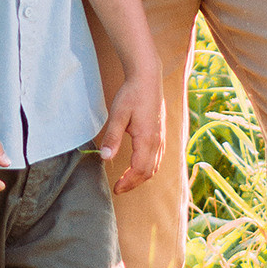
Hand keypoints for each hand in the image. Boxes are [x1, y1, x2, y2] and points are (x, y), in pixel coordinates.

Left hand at [95, 62, 162, 192]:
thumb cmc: (132, 94)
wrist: (148, 78)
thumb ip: (112, 138)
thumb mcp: (118, 115)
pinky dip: (148, 167)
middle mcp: (157, 141)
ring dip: (141, 177)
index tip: (116, 189)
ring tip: (127, 180)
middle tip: (119, 188)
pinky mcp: (161, 133)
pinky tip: (138, 165)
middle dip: (134, 183)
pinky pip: (158, 157)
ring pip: (155, 166)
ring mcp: (161, 138)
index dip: (127, 182)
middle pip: (149, 172)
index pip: (139, 170)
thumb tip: (105, 158)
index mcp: (147, 139)